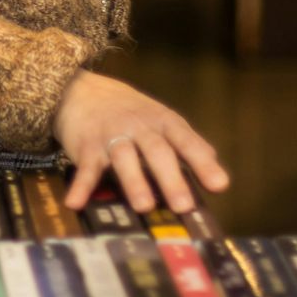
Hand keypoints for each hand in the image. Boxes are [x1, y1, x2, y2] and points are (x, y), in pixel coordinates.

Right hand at [52, 68, 229, 214]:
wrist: (82, 89)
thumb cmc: (128, 112)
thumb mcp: (160, 120)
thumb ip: (187, 146)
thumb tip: (218, 174)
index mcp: (162, 122)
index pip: (185, 141)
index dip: (202, 162)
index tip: (220, 185)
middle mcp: (139, 126)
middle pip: (157, 151)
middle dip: (171, 178)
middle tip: (184, 205)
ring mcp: (112, 135)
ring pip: (124, 157)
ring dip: (134, 181)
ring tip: (143, 206)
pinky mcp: (86, 145)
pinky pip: (85, 167)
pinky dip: (81, 186)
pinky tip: (76, 203)